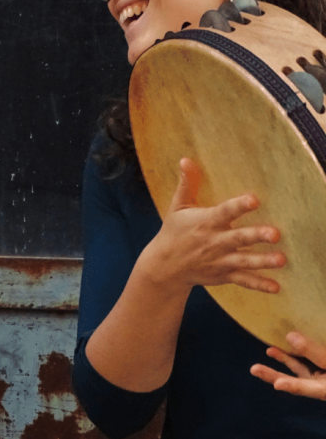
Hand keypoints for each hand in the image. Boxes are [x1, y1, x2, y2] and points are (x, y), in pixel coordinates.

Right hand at [139, 158, 284, 294]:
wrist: (165, 265)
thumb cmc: (174, 231)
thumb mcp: (177, 207)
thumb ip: (186, 184)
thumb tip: (185, 159)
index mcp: (205, 222)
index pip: (224, 212)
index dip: (239, 206)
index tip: (254, 200)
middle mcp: (214, 241)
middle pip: (238, 238)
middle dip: (256, 236)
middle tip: (276, 234)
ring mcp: (220, 260)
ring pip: (244, 261)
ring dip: (262, 261)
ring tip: (281, 259)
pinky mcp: (223, 274)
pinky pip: (243, 280)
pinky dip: (259, 284)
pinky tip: (276, 287)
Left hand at [251, 332, 325, 399]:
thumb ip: (314, 351)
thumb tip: (289, 336)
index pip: (311, 389)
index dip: (294, 386)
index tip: (278, 384)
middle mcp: (321, 388)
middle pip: (297, 384)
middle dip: (275, 376)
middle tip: (254, 369)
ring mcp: (320, 380)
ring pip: (298, 372)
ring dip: (283, 360)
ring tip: (269, 351)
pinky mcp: (319, 372)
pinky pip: (301, 366)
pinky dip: (289, 358)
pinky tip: (275, 351)